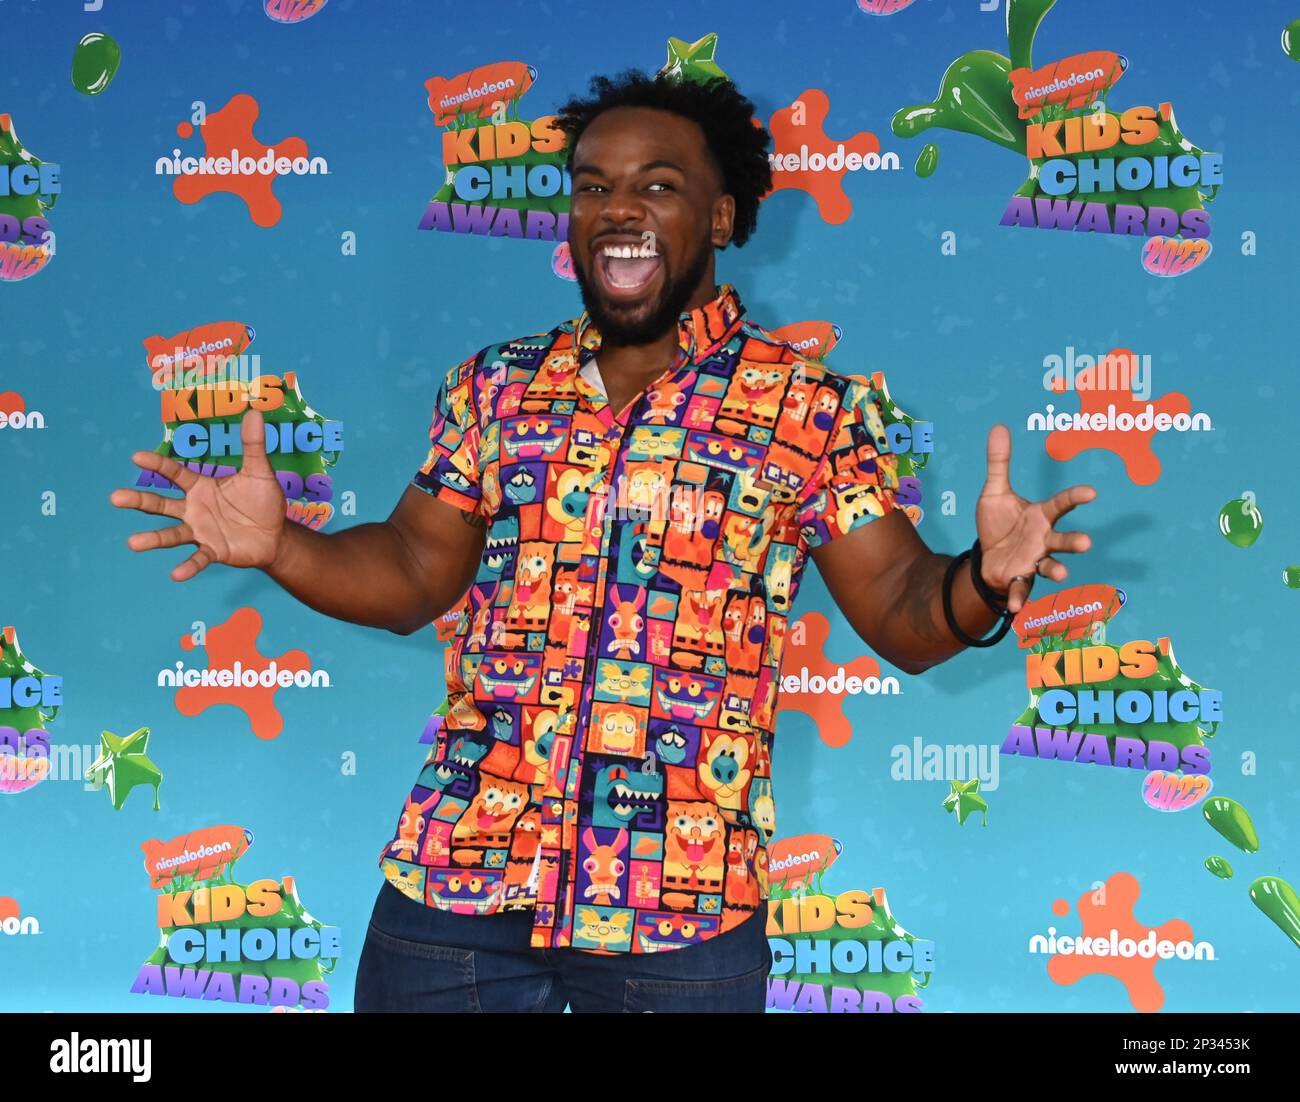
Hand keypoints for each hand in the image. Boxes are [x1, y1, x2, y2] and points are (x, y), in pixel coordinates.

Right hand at [108, 409, 287, 581]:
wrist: (276, 535)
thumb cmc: (263, 501)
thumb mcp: (260, 471)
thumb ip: (253, 445)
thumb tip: (253, 412)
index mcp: (200, 486)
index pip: (174, 473)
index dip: (157, 465)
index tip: (136, 457)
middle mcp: (194, 508)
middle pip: (160, 504)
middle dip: (138, 501)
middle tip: (114, 498)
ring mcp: (201, 531)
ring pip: (171, 533)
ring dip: (153, 539)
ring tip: (133, 542)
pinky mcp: (213, 551)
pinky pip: (197, 559)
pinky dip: (187, 566)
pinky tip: (175, 574)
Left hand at [975, 423, 1095, 613]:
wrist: (986, 556)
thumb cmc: (999, 524)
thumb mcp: (994, 492)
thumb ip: (999, 463)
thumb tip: (998, 426)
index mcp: (1041, 516)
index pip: (1061, 504)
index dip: (1076, 498)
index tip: (1092, 492)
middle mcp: (1043, 540)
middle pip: (1063, 540)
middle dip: (1074, 542)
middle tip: (1087, 543)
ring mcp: (1033, 561)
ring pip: (1050, 566)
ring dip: (1056, 571)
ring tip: (1062, 576)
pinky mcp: (1018, 578)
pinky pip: (1021, 589)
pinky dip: (1018, 599)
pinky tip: (1015, 609)